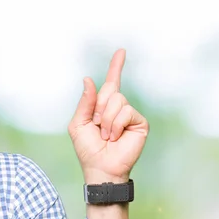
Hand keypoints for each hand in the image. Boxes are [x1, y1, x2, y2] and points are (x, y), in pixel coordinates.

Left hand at [68, 49, 148, 183]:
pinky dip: (116, 125)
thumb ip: (85, 102)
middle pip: (109, 90)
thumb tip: (89, 79)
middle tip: (97, 126)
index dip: (116, 66)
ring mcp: (130, 115)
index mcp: (103, 106)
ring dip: (106, 120)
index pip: (111, 82)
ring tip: (107, 135)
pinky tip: (115, 137)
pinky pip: (126, 112)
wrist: (100, 168)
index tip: (121, 51)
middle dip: (98, 108)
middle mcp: (118, 108)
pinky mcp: (139, 123)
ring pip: (117, 101)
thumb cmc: (88, 149)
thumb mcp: (78, 123)